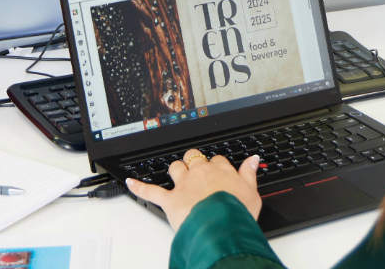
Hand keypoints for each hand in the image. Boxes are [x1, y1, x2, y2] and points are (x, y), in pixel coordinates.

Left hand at [126, 148, 261, 230]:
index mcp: (220, 170)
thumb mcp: (252, 193)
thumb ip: (250, 174)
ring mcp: (184, 185)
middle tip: (197, 170)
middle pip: (194, 158)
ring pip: (175, 168)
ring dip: (175, 170)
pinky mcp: (170, 200)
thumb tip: (253, 159)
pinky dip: (139, 187)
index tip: (219, 171)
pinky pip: (151, 191)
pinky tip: (131, 182)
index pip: (218, 160)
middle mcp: (200, 173)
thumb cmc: (237, 212)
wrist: (221, 226)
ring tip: (175, 175)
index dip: (217, 166)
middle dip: (194, 161)